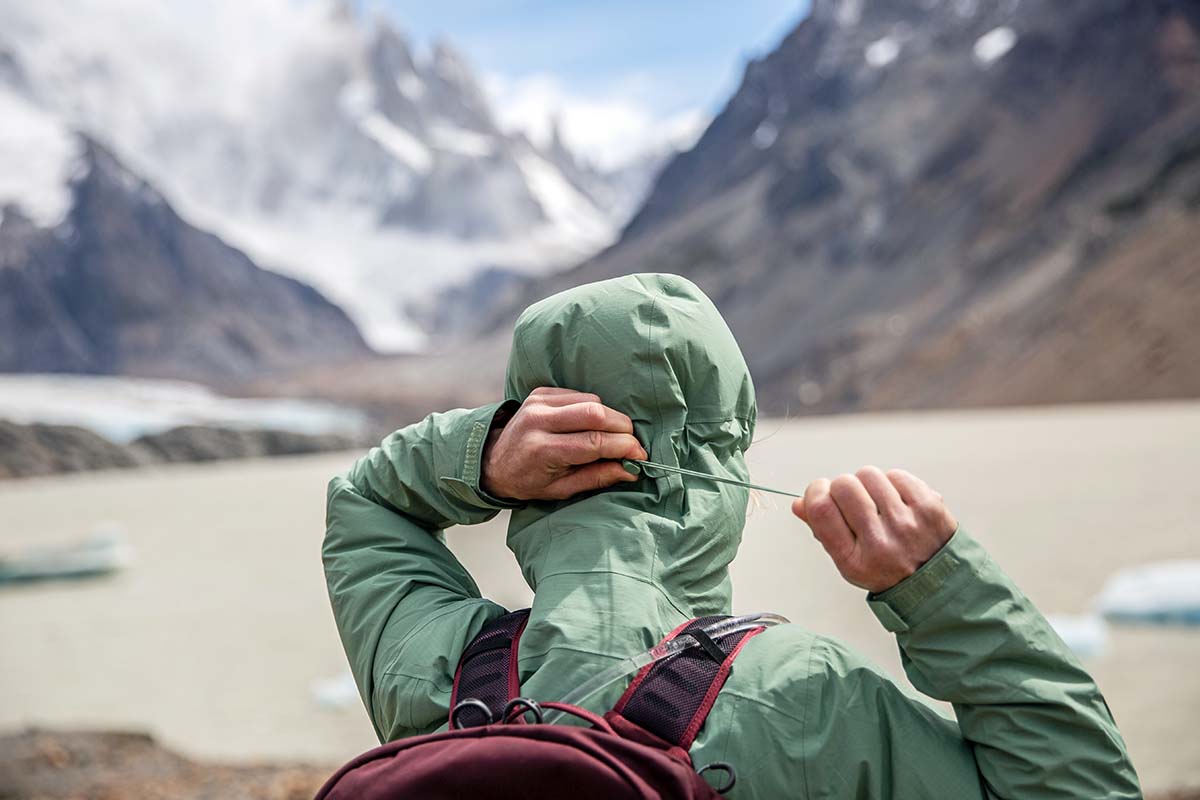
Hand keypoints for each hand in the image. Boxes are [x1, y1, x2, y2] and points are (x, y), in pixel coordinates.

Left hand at [481, 387, 647, 500]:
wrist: (493, 460)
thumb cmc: (530, 481)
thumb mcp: (562, 490)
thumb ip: (598, 478)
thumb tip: (632, 470)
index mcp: (543, 450)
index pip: (594, 442)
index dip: (624, 448)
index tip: (641, 457)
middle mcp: (538, 421)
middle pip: (596, 414)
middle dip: (623, 428)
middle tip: (632, 445)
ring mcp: (538, 402)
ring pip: (592, 401)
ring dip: (610, 418)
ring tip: (610, 437)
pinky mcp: (540, 392)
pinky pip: (580, 394)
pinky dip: (594, 409)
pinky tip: (590, 425)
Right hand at [791, 466, 956, 592]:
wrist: (938, 584)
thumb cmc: (887, 569)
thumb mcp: (849, 561)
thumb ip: (822, 530)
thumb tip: (799, 503)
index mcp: (853, 560)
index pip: (822, 509)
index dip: (815, 491)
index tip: (820, 491)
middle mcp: (880, 543)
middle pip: (844, 486)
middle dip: (842, 486)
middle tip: (851, 499)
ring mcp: (907, 524)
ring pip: (869, 475)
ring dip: (867, 483)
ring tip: (876, 500)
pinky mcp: (929, 507)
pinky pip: (896, 474)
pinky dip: (891, 482)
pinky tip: (896, 499)